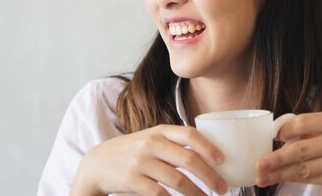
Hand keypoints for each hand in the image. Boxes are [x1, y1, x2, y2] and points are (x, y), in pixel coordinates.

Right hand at [70, 124, 228, 195]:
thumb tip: (209, 153)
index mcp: (159, 131)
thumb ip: (174, 142)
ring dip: (197, 194)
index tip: (223, 160)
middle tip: (223, 189)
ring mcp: (141, 162)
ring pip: (178, 181)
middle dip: (210, 176)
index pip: (189, 134)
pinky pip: (160, 194)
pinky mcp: (132, 180)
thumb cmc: (132, 151)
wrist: (98, 163)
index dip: (209, 147)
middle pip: (188, 159)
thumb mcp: (151, 139)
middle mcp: (151, 144)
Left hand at [255, 112, 321, 194]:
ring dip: (279, 173)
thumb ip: (311, 130)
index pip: (303, 121)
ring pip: (303, 167)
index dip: (284, 130)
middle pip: (301, 148)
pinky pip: (310, 178)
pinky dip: (291, 179)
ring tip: (261, 176)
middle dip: (276, 158)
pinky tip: (278, 180)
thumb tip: (276, 134)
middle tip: (258, 164)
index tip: (271, 138)